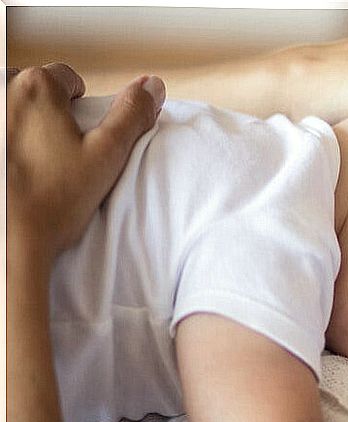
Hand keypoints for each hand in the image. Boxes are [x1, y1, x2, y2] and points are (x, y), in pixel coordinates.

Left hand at [6, 63, 164, 264]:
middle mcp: (1, 90)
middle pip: (33, 89)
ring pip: (9, 106)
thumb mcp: (107, 154)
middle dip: (45, 113)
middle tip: (57, 154)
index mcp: (36, 87)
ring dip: (19, 124)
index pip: (67, 78)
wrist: (10, 239)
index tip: (79, 139)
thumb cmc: (53, 200)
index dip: (79, 108)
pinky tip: (11, 168)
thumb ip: (132, 114)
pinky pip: (0, 129)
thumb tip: (154, 85)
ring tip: (30, 163)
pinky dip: (7, 142)